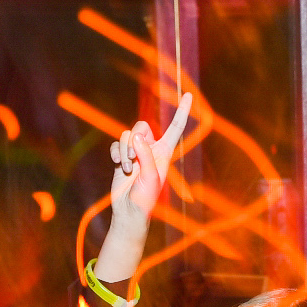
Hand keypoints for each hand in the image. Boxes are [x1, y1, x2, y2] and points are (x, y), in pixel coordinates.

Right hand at [101, 91, 196, 259]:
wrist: (129, 211)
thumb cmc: (145, 198)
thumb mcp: (150, 176)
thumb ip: (145, 154)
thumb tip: (136, 135)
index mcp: (164, 152)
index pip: (175, 127)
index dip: (182, 111)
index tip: (190, 95)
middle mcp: (150, 149)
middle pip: (141, 126)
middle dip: (134, 139)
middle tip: (132, 158)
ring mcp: (135, 152)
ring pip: (126, 135)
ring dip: (124, 150)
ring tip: (126, 168)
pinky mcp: (121, 157)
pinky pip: (116, 144)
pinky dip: (116, 153)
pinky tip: (118, 165)